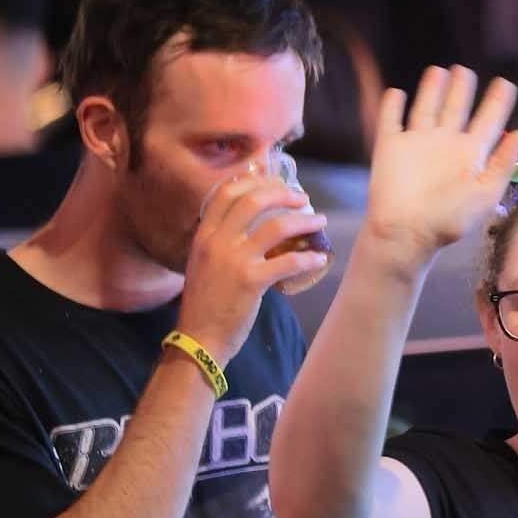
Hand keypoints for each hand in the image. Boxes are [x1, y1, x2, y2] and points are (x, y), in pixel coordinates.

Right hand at [177, 172, 329, 361]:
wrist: (198, 337)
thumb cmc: (205, 302)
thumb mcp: (203, 262)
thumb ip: (221, 241)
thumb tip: (250, 224)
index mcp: (204, 234)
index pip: (226, 193)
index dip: (254, 180)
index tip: (276, 180)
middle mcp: (216, 242)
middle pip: (254, 201)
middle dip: (283, 193)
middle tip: (303, 198)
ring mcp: (233, 260)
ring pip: (275, 226)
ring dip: (304, 221)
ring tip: (319, 221)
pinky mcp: (251, 281)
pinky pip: (288, 262)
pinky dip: (308, 258)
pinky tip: (319, 258)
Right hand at [361, 65, 517, 264]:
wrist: (407, 233)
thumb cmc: (448, 219)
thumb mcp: (485, 192)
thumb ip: (503, 162)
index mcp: (470, 155)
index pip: (488, 122)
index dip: (497, 102)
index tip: (506, 83)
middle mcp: (445, 146)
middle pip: (455, 109)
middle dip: (461, 90)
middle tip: (465, 71)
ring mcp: (417, 145)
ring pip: (426, 109)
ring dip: (432, 91)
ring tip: (439, 71)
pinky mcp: (390, 148)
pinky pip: (391, 121)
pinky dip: (392, 106)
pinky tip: (397, 92)